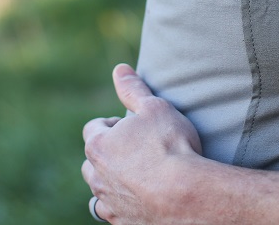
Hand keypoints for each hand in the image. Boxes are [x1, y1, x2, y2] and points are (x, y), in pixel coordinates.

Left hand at [82, 64, 202, 223]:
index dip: (112, 125)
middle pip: (91, 161)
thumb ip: (133, 89)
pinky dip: (121, 204)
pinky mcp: (121, 223)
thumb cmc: (170, 146)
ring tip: (137, 175)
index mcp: (99, 145)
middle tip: (136, 150)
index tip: (132, 127)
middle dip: (108, 154)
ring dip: (111, 181)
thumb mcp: (154, 107)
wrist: (187, 195)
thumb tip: (119, 69)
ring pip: (99, 190)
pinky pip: (112, 212)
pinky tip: (140, 198)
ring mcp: (108, 203)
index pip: (93, 129)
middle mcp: (96, 176)